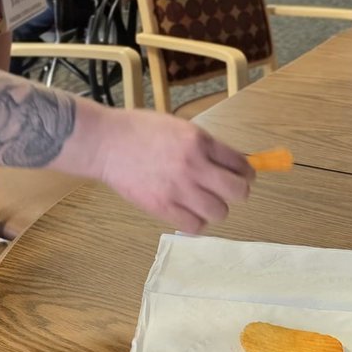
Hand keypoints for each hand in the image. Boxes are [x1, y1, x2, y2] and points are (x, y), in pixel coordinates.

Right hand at [99, 109, 253, 233]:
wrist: (105, 143)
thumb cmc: (138, 130)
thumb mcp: (177, 126)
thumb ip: (203, 145)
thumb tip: (227, 164)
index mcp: (198, 140)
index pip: (240, 163)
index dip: (246, 172)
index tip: (244, 176)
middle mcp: (193, 165)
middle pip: (238, 191)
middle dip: (237, 191)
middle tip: (226, 190)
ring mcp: (178, 188)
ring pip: (220, 212)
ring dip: (215, 207)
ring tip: (202, 200)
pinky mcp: (163, 207)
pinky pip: (196, 226)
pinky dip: (196, 221)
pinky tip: (187, 210)